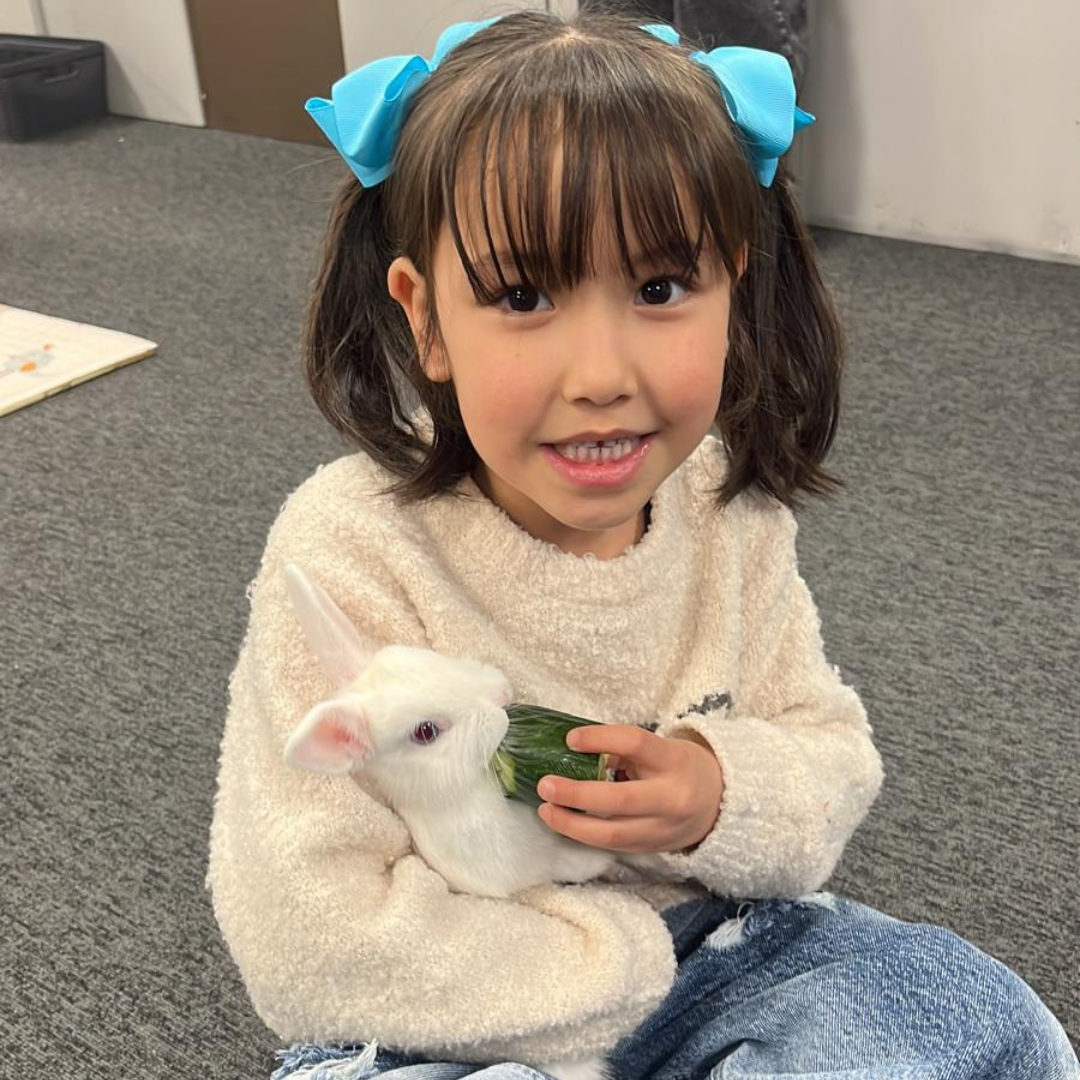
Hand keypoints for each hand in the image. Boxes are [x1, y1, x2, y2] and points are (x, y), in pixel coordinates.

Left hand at [536, 725, 724, 854]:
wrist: (719, 803)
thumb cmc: (680, 767)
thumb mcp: (661, 748)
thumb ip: (624, 749)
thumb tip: (574, 749)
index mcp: (674, 761)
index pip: (635, 743)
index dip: (599, 738)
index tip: (570, 739)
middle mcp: (671, 797)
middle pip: (620, 799)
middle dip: (577, 795)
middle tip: (546, 785)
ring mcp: (663, 828)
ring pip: (613, 833)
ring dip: (572, 825)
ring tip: (545, 810)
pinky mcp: (652, 848)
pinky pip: (613, 845)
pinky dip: (585, 835)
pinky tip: (564, 822)